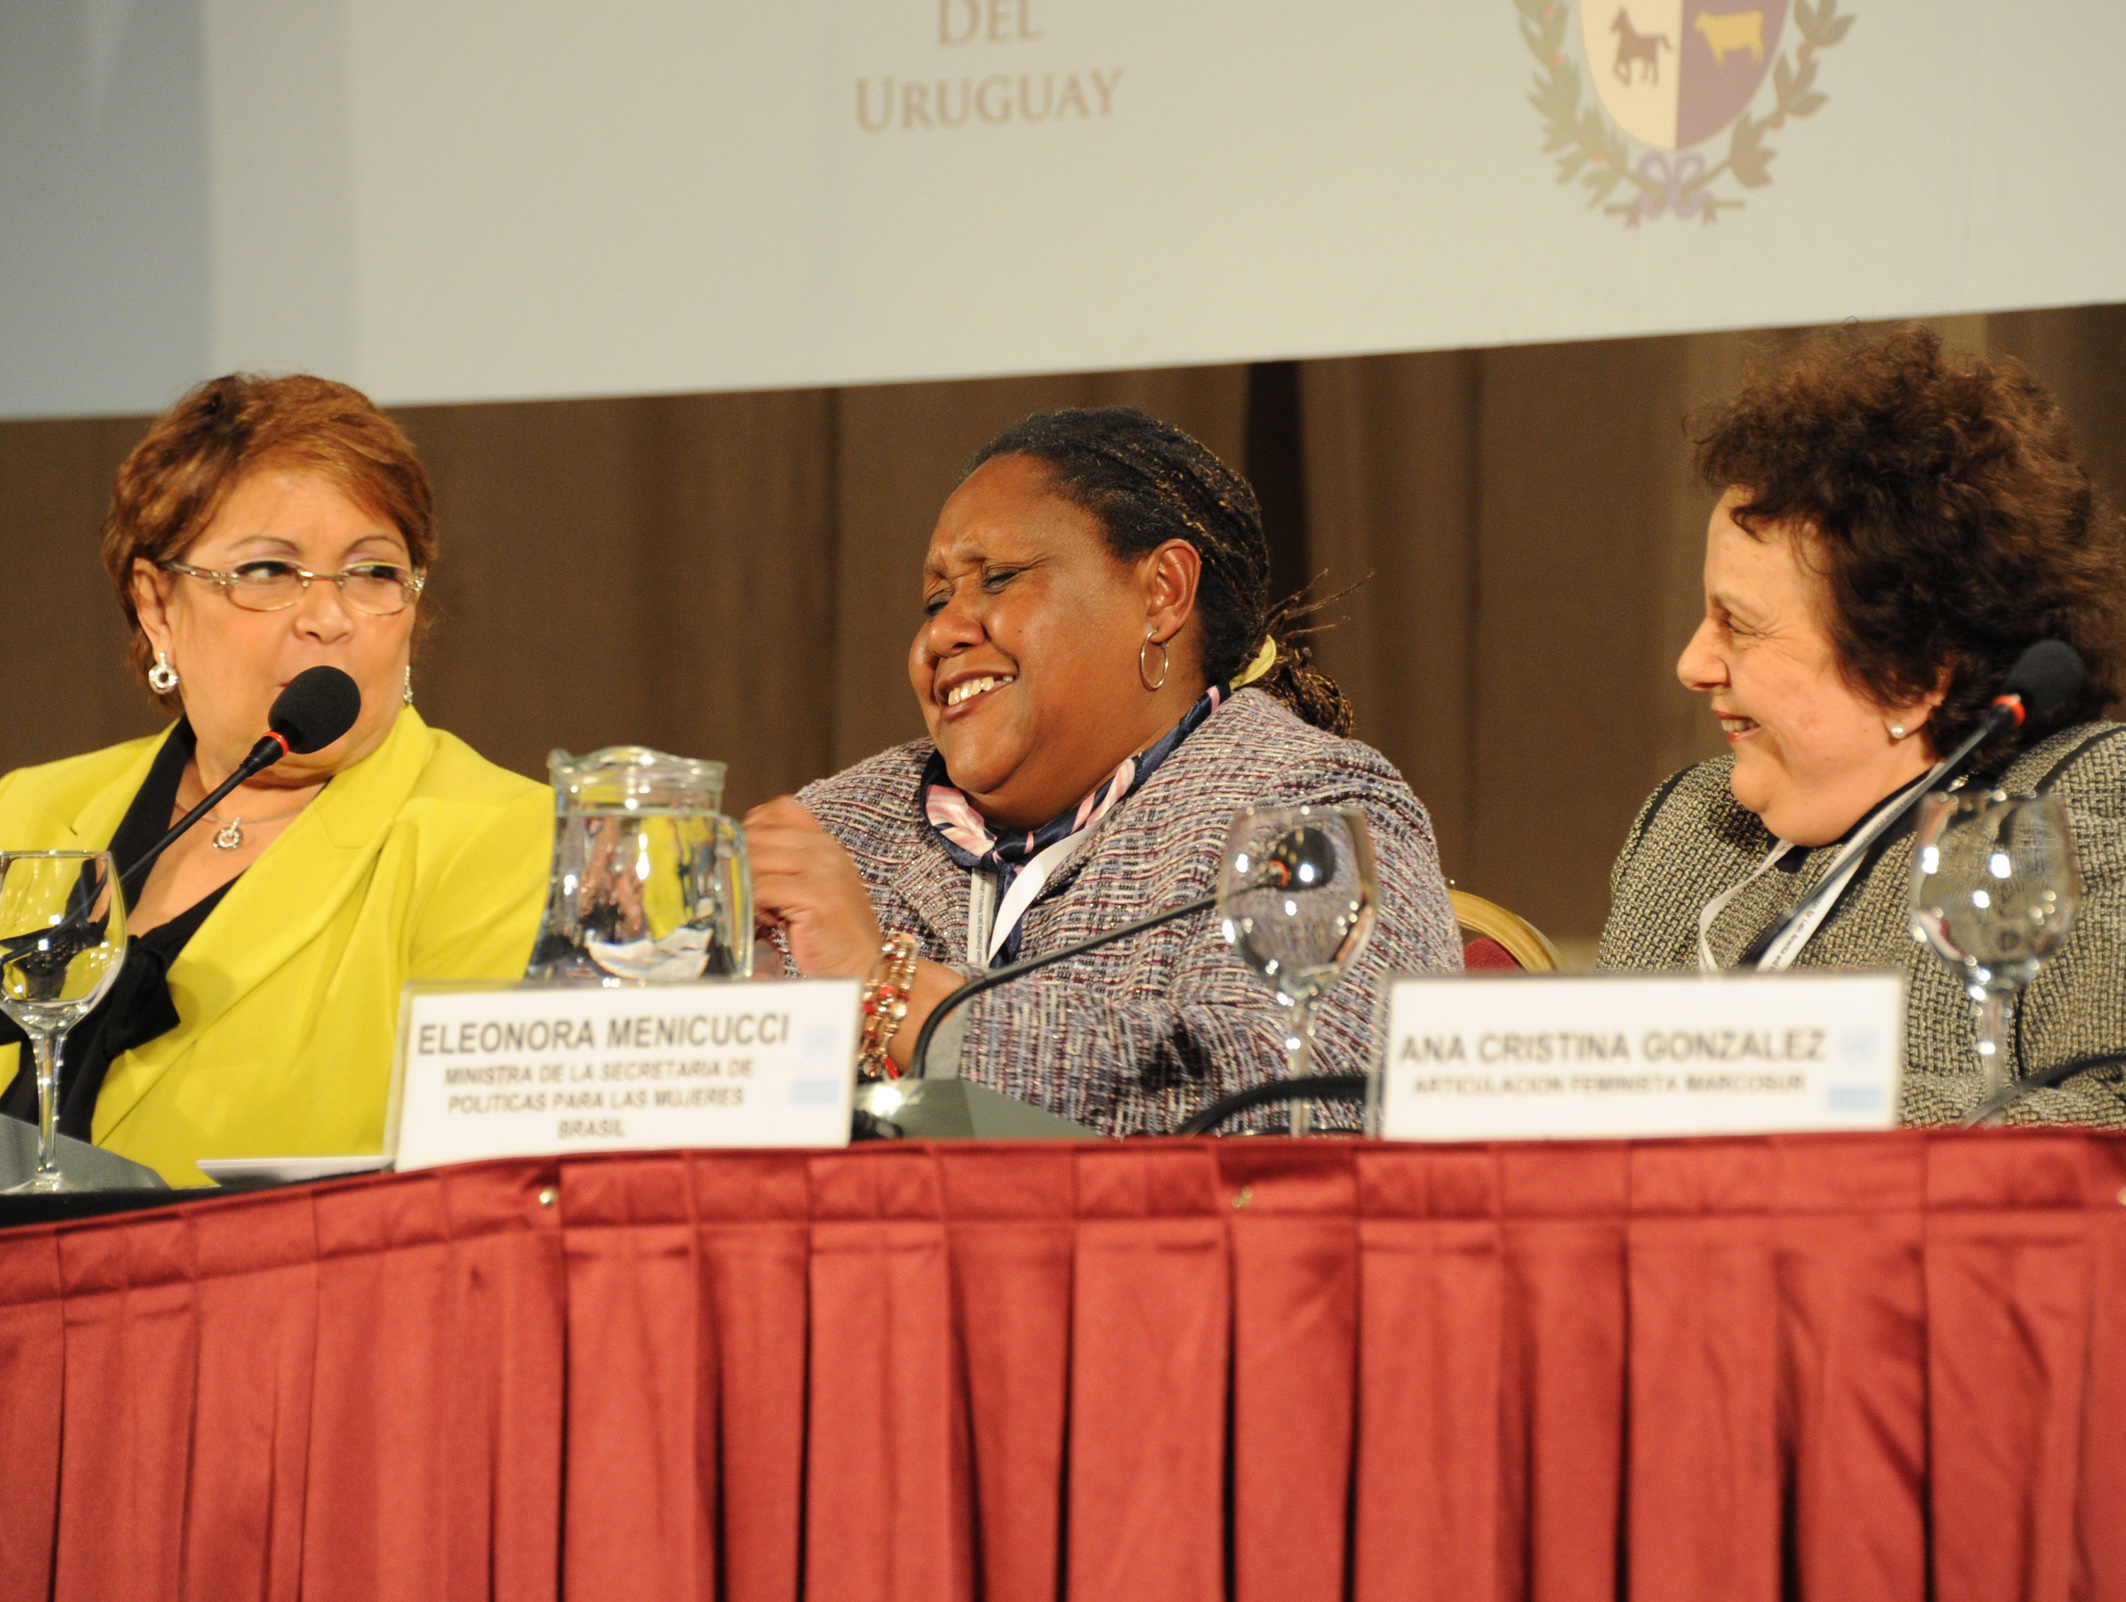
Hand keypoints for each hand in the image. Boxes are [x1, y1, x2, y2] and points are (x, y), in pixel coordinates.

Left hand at [743, 797, 884, 978]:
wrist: (865, 965)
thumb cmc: (834, 933)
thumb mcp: (816, 887)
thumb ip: (789, 866)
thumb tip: (739, 856)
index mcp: (825, 844)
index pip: (780, 809)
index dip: (753, 827)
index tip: (746, 855)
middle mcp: (824, 850)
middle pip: (759, 835)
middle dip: (740, 863)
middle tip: (745, 891)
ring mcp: (821, 870)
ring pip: (755, 861)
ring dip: (745, 887)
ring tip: (759, 909)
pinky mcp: (813, 895)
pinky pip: (761, 890)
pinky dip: (753, 906)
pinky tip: (768, 922)